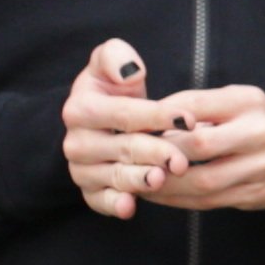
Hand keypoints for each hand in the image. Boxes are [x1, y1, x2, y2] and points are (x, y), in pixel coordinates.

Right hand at [61, 39, 176, 218]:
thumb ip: (115, 58)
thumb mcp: (110, 63)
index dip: (157, 115)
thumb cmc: (113, 90)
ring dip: (139, 180)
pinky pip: (100, 201)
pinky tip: (130, 206)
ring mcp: (82, 169)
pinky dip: (114, 204)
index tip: (188, 119)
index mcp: (80, 109)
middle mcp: (76, 142)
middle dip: (155, 152)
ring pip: (115, 176)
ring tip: (161, 179)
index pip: (123, 113)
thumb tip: (128, 70)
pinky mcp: (89, 191)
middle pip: (123, 148)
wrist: (103, 122)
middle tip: (182, 160)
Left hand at [141, 86, 264, 212]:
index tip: (131, 124)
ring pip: (202, 181)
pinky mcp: (258, 195)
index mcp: (249, 102)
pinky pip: (210, 202)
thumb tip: (146, 117)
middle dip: (158, 154)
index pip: (194, 105)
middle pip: (198, 147)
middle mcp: (261, 133)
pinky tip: (160, 195)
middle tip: (127, 157)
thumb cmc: (258, 120)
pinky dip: (179, 200)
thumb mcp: (235, 100)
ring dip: (164, 184)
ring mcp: (263, 168)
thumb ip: (197, 107)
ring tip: (136, 181)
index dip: (159, 116)